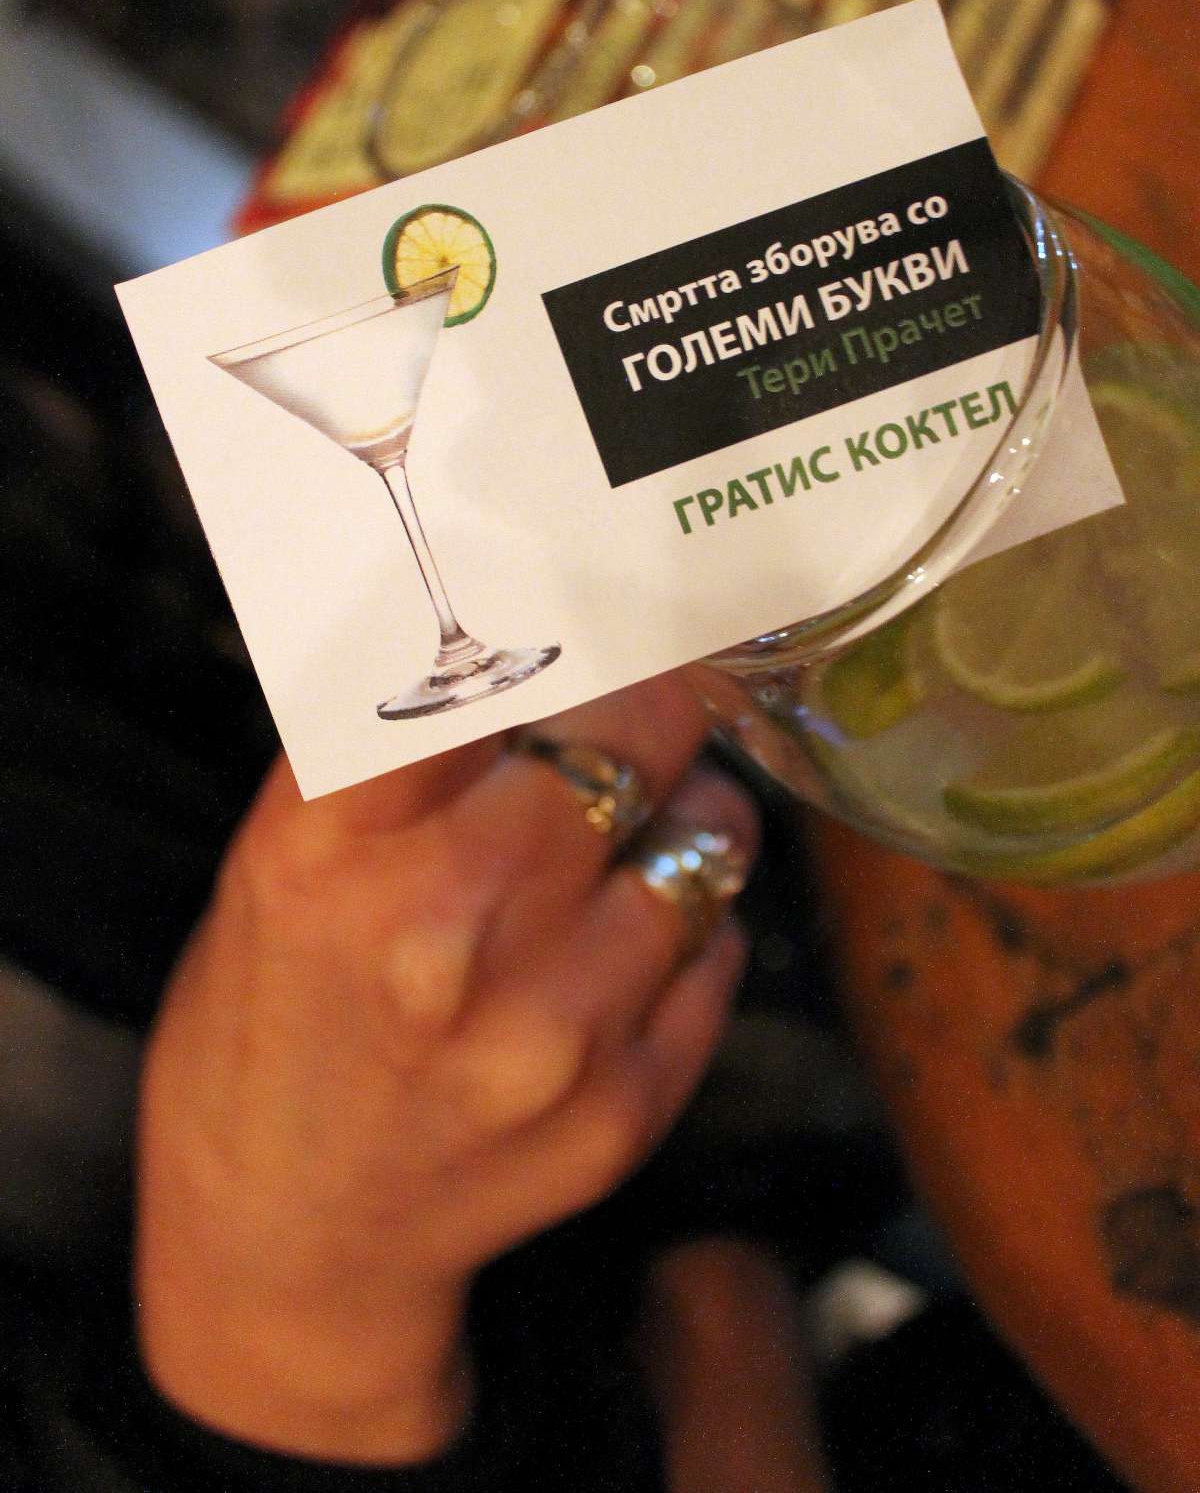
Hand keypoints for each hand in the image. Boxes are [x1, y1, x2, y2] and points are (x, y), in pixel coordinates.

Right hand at [136, 673, 753, 1464]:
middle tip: (641, 702)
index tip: (601, 597)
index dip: (571, 619)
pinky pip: (723, 946)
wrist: (288, 1235)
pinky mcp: (626, 1107)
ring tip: (637, 828)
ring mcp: (553, 1030)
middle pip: (639, 733)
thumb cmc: (276, 1014)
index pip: (500, 667)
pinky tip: (624, 940)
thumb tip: (526, 621)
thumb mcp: (281, 858)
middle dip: (651, 700)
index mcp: (335, 849)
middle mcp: (451, 934)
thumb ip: (396, 745)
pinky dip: (691, 922)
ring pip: (710, 836)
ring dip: (687, 811)